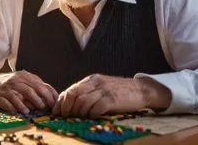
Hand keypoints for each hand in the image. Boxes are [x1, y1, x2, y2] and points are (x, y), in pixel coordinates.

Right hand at [0, 70, 58, 113]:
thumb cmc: (9, 85)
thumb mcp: (22, 81)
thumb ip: (35, 86)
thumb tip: (51, 97)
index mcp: (25, 76)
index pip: (41, 84)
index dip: (49, 94)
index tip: (55, 103)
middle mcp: (16, 80)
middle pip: (32, 89)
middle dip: (41, 99)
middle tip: (46, 108)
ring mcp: (7, 88)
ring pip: (21, 95)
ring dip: (30, 103)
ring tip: (35, 110)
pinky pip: (8, 102)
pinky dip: (15, 107)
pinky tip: (21, 111)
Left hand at [52, 74, 171, 118]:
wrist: (140, 90)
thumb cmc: (119, 91)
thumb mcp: (101, 87)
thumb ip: (87, 92)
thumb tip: (69, 103)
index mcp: (91, 80)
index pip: (70, 90)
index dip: (61, 102)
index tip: (57, 112)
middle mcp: (96, 83)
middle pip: (73, 96)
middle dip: (67, 108)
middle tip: (67, 117)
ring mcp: (104, 91)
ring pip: (82, 103)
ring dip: (79, 113)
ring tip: (81, 117)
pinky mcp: (112, 99)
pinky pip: (95, 109)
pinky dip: (91, 115)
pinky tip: (93, 116)